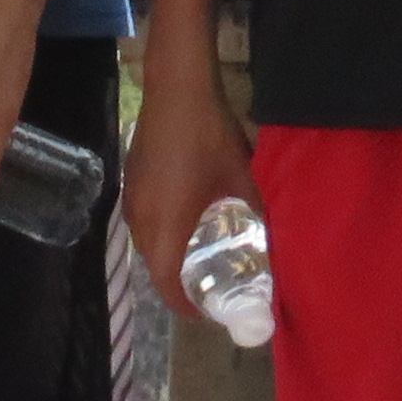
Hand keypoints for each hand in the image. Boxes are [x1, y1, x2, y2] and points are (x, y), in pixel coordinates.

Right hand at [125, 41, 254, 301]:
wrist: (177, 90)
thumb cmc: (211, 137)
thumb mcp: (242, 181)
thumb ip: (254, 218)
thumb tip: (271, 247)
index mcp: (166, 224)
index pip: (167, 283)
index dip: (186, 304)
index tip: (208, 310)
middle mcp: (141, 219)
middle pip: (155, 268)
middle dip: (179, 282)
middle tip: (211, 283)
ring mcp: (131, 200)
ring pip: (147, 245)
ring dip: (169, 257)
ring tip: (201, 255)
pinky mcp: (130, 182)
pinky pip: (143, 223)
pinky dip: (161, 234)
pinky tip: (185, 219)